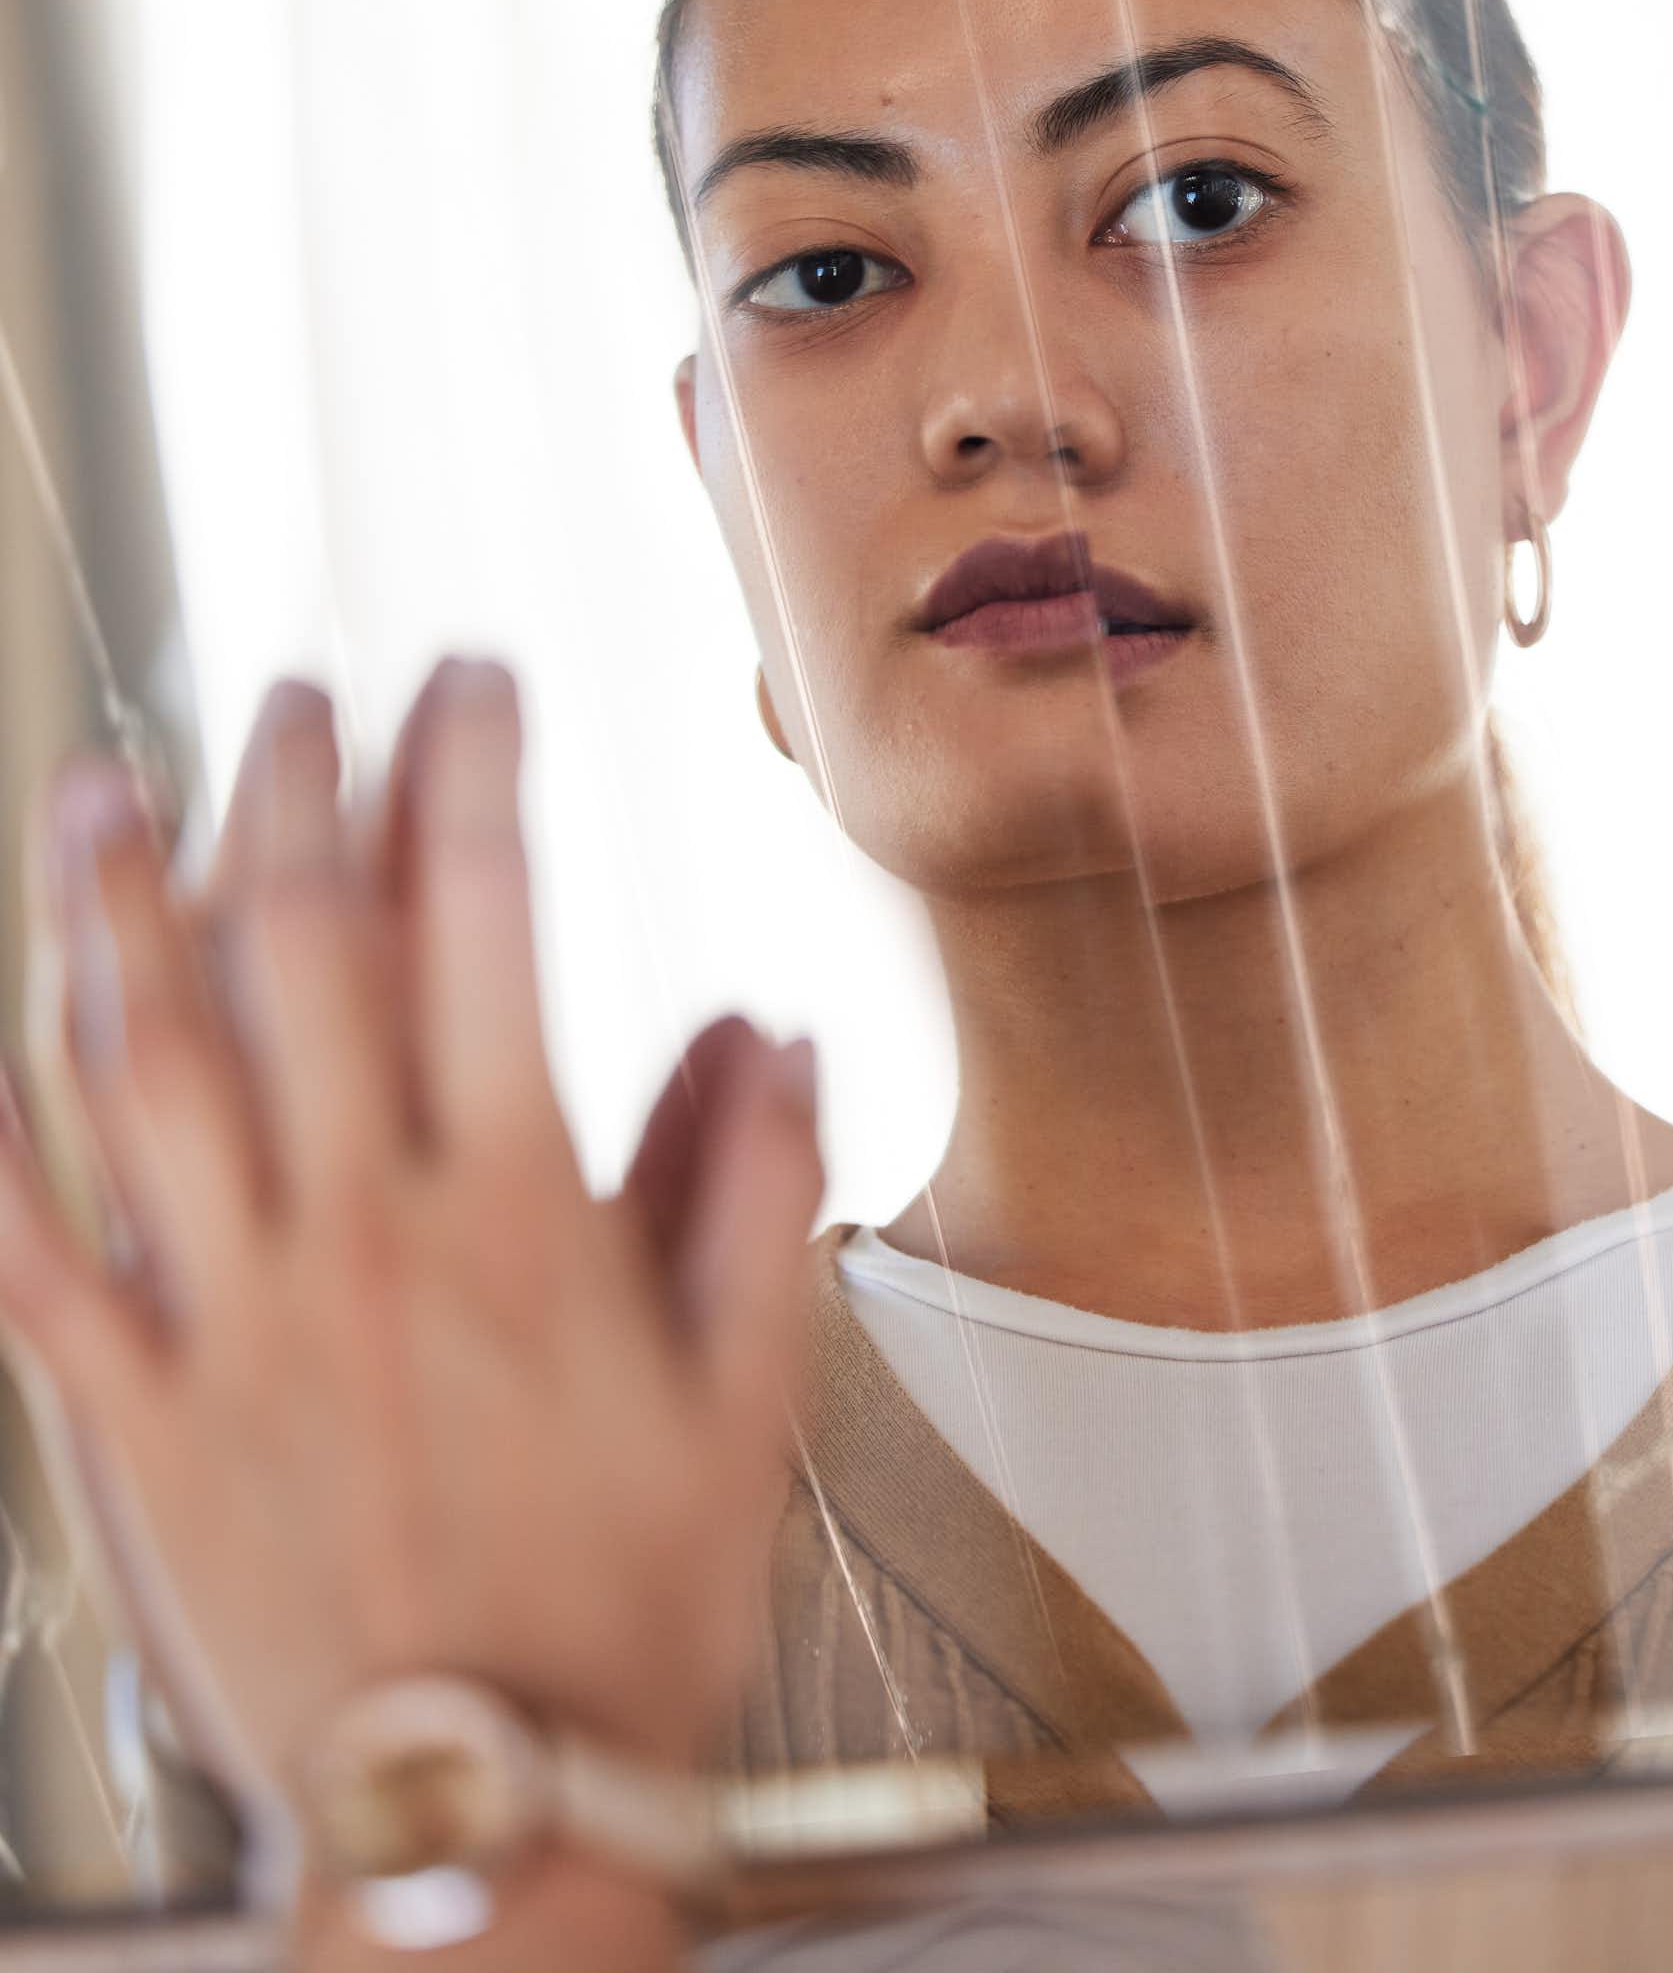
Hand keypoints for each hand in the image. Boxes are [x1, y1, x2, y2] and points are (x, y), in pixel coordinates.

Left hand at [8, 664, 822, 1838]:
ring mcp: (227, 1320)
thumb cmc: (621, 1608)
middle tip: (296, 691)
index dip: (474, 775)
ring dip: (113, 908)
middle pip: (300, 951)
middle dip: (296, 789)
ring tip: (103, 789)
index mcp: (517, 1216)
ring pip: (140, 1066)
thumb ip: (761, 1190)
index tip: (474, 687)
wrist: (483, 1814)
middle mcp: (358, 1237)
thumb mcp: (754, 1393)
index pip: (484, 925)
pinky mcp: (130, 1417)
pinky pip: (30, 1254)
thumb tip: (769, 1035)